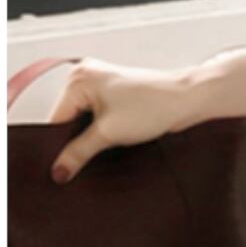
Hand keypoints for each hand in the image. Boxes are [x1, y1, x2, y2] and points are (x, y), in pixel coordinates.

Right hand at [45, 58, 198, 183]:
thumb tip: (58, 170)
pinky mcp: (116, 93)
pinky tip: (113, 140)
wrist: (190, 99)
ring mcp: (102, 83)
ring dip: (92, 136)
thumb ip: (78, 153)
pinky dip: (103, 130)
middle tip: (86, 160)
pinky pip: (98, 116)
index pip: (55, 119)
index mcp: (78, 79)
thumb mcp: (109, 133)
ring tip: (105, 147)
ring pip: (84, 119)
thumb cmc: (156, 105)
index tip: (63, 167)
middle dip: (77, 140)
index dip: (59, 146)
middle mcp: (87, 75)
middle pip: (69, 119)